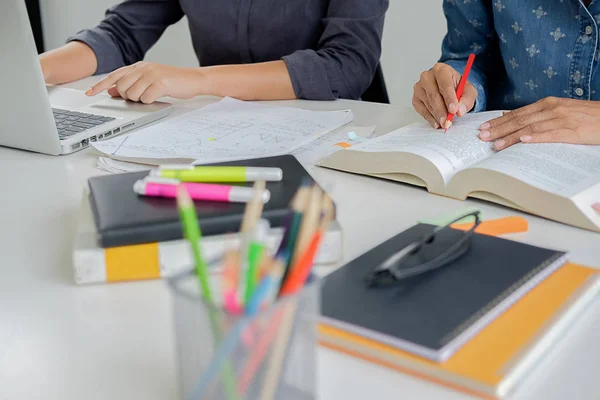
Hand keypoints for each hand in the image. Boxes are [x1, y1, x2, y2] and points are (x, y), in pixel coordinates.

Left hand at [85, 62, 203, 102]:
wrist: (194, 80)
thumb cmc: (173, 83)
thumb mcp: (149, 81)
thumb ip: (131, 85)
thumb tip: (111, 90)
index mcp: (139, 66)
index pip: (114, 75)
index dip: (100, 85)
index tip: (89, 93)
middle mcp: (143, 68)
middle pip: (122, 87)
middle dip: (128, 96)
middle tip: (142, 96)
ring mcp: (152, 75)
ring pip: (132, 94)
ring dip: (140, 100)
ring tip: (152, 95)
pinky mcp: (160, 83)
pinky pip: (146, 98)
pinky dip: (150, 101)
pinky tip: (158, 96)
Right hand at [412, 63, 477, 128]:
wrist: (449, 88)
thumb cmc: (457, 87)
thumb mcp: (468, 91)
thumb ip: (467, 100)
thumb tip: (460, 111)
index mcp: (441, 70)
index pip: (444, 84)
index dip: (449, 98)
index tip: (453, 110)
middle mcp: (427, 76)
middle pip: (433, 95)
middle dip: (441, 110)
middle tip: (448, 121)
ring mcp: (419, 87)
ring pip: (427, 103)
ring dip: (436, 115)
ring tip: (445, 123)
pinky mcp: (415, 98)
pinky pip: (421, 110)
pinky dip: (430, 118)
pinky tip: (437, 122)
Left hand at [479, 97, 599, 149]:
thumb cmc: (583, 116)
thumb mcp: (558, 110)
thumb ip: (535, 113)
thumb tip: (510, 116)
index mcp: (547, 104)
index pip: (517, 113)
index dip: (499, 121)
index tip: (483, 127)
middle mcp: (551, 109)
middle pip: (520, 120)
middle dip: (499, 129)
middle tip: (482, 137)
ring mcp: (562, 119)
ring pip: (531, 128)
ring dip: (511, 136)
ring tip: (496, 144)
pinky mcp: (572, 130)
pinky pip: (551, 134)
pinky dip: (536, 137)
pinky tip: (523, 141)